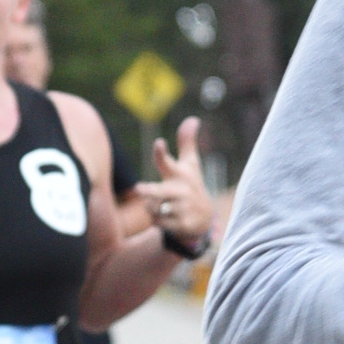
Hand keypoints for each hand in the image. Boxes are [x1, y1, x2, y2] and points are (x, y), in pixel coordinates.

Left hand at [134, 117, 209, 251]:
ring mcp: (181, 209)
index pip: (168, 162)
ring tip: (158, 203)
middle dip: (151, 191)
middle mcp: (181, 191)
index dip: (162, 154)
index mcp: (180, 174)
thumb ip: (187, 143)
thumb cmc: (191, 184)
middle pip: (161, 192)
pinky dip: (155, 219)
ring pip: (155, 207)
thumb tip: (193, 118)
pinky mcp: (180, 224)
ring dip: (150, 206)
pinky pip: (158, 222)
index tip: (159, 143)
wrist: (204, 218)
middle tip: (138, 188)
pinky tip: (161, 216)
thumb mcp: (191, 165)